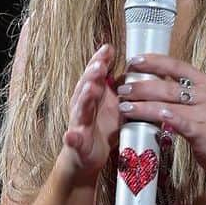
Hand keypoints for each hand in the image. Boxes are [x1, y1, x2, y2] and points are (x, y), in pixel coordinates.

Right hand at [60, 44, 121, 185]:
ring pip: (80, 109)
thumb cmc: (101, 126)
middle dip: (92, 75)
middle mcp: (83, 105)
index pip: (95, 74)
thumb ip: (119, 85)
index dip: (100, 61)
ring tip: (90, 88)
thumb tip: (135, 65)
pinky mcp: (78, 143)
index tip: (108, 48)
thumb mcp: (112, 103)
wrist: (87, 156)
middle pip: (86, 87)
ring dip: (84, 98)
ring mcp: (79, 123)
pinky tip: (70, 135)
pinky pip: (73, 140)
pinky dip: (71, 137)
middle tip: (100, 65)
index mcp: (92, 94)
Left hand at [117, 54, 205, 178]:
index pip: (176, 66)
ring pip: (168, 103)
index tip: (134, 61)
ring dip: (143, 104)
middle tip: (122, 88)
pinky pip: (179, 122)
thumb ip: (183, 94)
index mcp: (204, 83)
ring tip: (124, 106)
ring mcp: (205, 112)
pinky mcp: (202, 131)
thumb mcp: (203, 103)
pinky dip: (164, 118)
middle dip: (141, 86)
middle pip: (167, 85)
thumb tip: (153, 85)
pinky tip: (150, 116)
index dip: (154, 61)